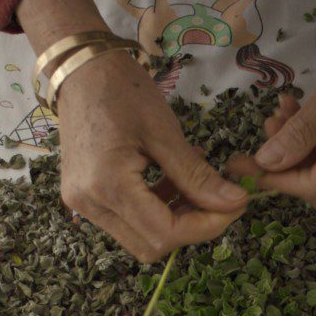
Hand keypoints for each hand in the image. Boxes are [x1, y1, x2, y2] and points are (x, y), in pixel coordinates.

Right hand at [56, 52, 248, 262]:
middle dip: (190, 229)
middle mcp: (89, 204)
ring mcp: (82, 204)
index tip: (234, 206)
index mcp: (108, 185)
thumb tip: (235, 202)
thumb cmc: (122, 90)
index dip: (206, 227)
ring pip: (139, 237)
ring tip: (194, 185)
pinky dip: (155, 210)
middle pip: (151, 245)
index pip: (165, 233)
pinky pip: (126, 221)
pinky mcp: (84, 198)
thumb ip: (197, 175)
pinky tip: (171, 181)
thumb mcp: (165, 132)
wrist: (80, 70)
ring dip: (174, 221)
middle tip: (218, 200)